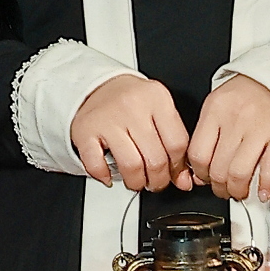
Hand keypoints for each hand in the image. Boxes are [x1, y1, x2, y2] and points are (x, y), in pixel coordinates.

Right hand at [70, 71, 190, 191]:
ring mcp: (108, 118)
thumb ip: (173, 142)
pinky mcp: (85, 130)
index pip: (177, 144)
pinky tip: (109, 175)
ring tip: (136, 181)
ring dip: (136, 182)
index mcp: (157, 98)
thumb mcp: (158, 111)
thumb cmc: (130, 103)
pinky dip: (104, 177)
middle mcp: (133, 105)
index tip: (174, 175)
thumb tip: (184, 180)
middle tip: (155, 182)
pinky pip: (97, 165)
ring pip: (131, 166)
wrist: (95, 88)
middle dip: (158, 180)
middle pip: (155, 159)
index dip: (178, 167)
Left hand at [188, 74, 269, 204]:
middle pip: (218, 168)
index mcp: (216, 110)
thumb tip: (199, 175)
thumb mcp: (216, 107)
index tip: (204, 179)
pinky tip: (262, 192)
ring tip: (239, 191)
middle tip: (223, 189)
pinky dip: (266, 186)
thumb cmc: (244, 98)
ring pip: (240, 173)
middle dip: (219, 187)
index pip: (198, 154)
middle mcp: (237, 118)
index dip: (200, 174)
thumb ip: (205, 138)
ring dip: (237, 190)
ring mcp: (261, 128)